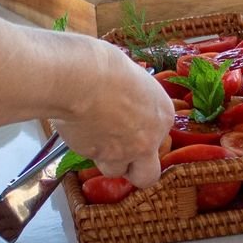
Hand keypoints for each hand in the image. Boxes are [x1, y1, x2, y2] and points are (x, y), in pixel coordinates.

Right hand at [50, 38, 173, 187]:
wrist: (82, 78)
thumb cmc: (107, 67)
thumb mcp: (134, 78)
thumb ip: (135, 99)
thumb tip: (125, 97)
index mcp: (163, 115)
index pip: (159, 139)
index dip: (142, 135)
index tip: (129, 126)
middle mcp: (148, 140)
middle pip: (147, 175)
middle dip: (135, 171)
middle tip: (121, 157)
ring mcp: (123, 153)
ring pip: (115, 171)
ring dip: (106, 160)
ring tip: (94, 137)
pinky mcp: (96, 156)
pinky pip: (91, 159)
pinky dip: (85, 149)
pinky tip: (79, 128)